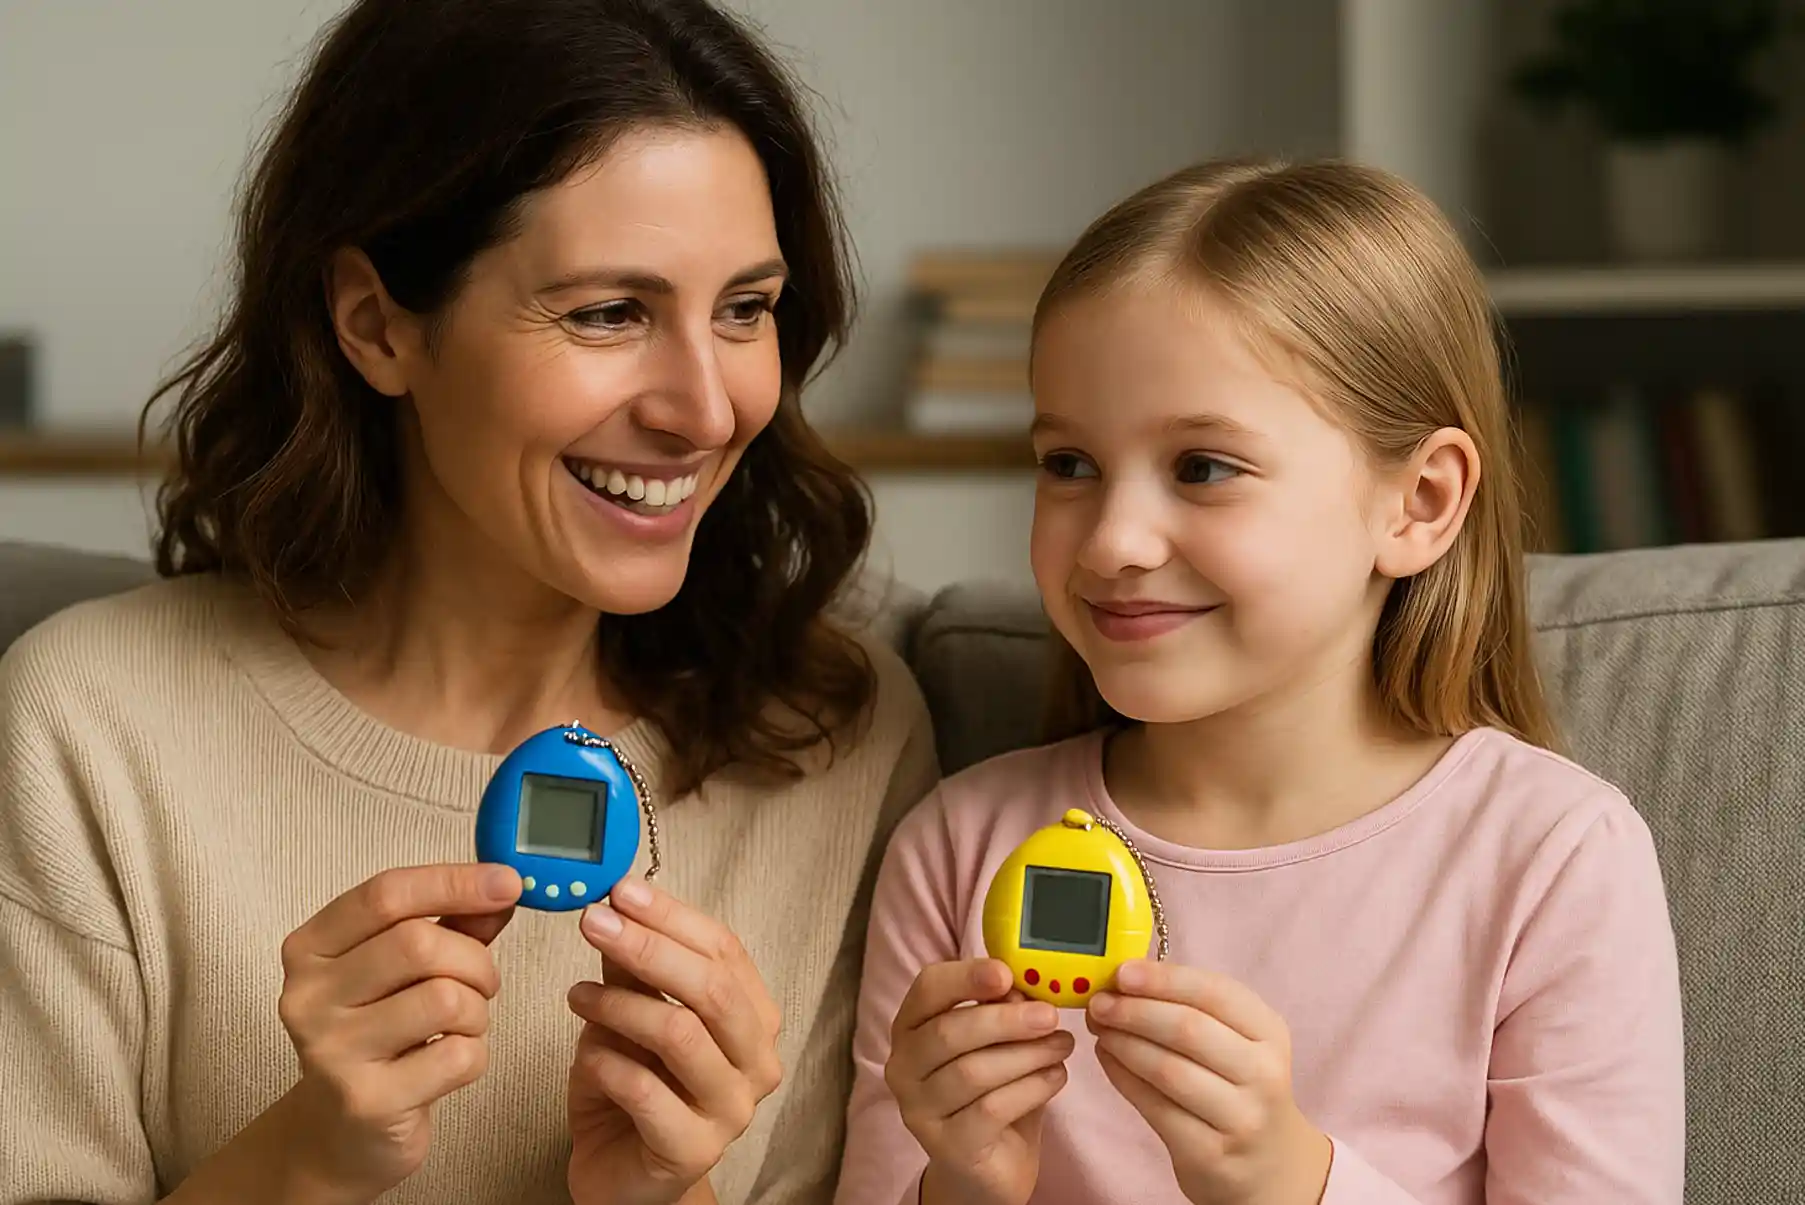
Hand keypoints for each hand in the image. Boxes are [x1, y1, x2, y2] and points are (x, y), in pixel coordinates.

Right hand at [272, 863, 520, 1203]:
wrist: (342, 1134)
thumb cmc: (382, 1034)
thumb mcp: (408, 968)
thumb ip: (453, 922)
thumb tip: (503, 885)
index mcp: (310, 947)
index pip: (386, 894)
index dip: (454, 882)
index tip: (508, 882)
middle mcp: (308, 996)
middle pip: (420, 945)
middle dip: (475, 961)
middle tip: (483, 982)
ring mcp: (331, 1051)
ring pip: (446, 999)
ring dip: (477, 1011)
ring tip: (461, 1026)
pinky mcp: (366, 1101)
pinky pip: (457, 1055)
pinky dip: (474, 1054)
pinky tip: (447, 1063)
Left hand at [565, 877, 782, 1204]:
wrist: (625, 1177)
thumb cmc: (635, 1091)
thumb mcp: (632, 1016)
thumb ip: (633, 969)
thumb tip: (616, 904)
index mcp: (754, 1018)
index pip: (724, 950)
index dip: (672, 915)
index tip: (621, 890)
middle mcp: (757, 1062)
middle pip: (711, 988)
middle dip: (648, 947)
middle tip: (594, 923)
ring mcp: (731, 1109)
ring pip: (679, 1034)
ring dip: (619, 1004)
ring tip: (577, 995)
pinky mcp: (694, 1150)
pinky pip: (646, 1091)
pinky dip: (606, 1062)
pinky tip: (585, 1053)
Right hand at [885, 959, 1073, 1204]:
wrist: (988, 1166)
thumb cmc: (991, 1092)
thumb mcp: (998, 1044)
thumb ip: (1004, 1013)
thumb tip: (1023, 988)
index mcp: (911, 1028)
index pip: (927, 988)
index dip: (966, 977)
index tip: (1006, 973)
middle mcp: (903, 1067)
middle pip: (948, 1032)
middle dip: (1005, 1021)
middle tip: (1050, 1016)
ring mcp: (919, 1110)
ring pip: (972, 1072)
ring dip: (1026, 1054)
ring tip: (1062, 1047)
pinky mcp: (947, 1146)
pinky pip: (991, 1109)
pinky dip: (1031, 1088)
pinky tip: (1056, 1078)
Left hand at [1085, 961, 1330, 1204]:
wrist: (1269, 1166)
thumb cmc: (1240, 1088)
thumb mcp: (1239, 1043)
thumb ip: (1195, 1009)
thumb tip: (1126, 979)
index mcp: (1270, 1034)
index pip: (1216, 993)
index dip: (1164, 979)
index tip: (1122, 972)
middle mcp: (1263, 1074)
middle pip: (1188, 1029)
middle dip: (1134, 1010)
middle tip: (1099, 1002)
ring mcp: (1240, 1118)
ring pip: (1167, 1069)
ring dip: (1123, 1043)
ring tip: (1099, 1029)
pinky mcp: (1209, 1153)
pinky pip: (1154, 1106)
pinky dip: (1122, 1076)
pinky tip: (1106, 1058)